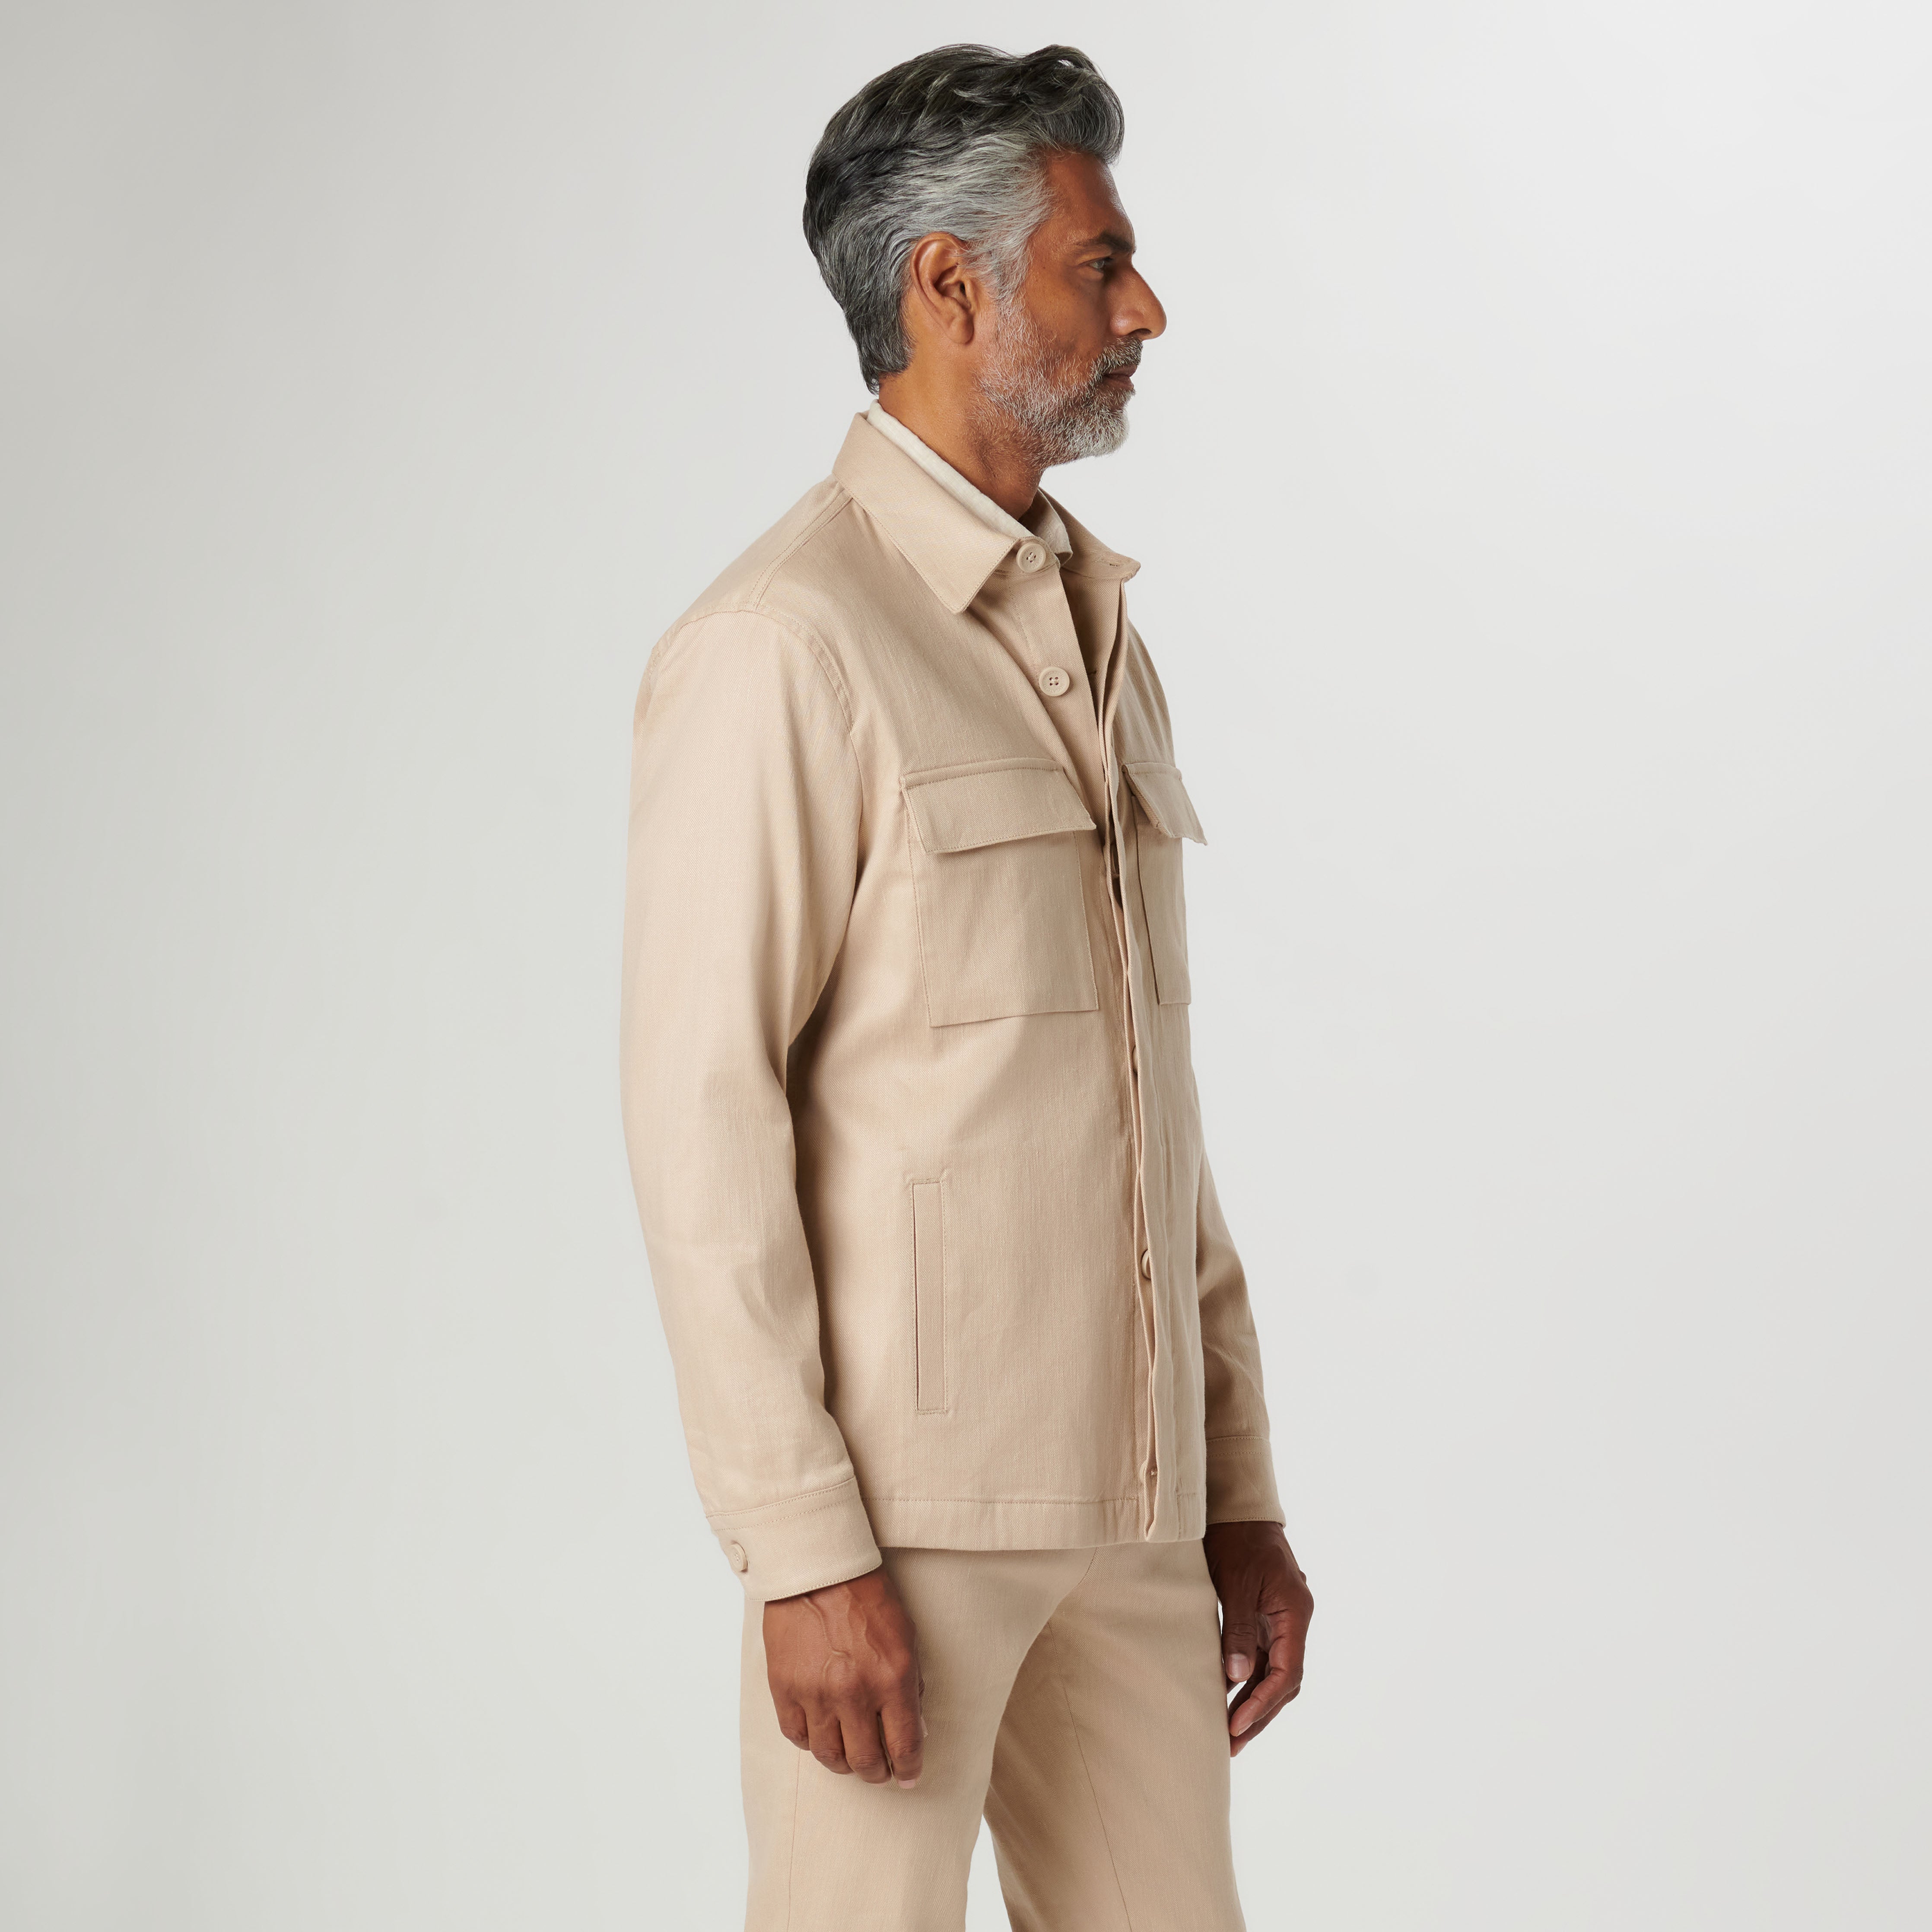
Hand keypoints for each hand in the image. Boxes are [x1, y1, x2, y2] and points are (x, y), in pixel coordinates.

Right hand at [763, 1564, 925, 1786]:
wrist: (818, 1571)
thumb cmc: (868, 1599)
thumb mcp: (906, 1637)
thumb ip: (912, 1686)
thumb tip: (915, 1730)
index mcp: (892, 1679)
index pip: (904, 1746)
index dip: (908, 1770)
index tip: (908, 1778)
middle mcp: (854, 1694)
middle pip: (865, 1762)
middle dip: (877, 1774)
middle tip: (880, 1771)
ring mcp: (816, 1694)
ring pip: (829, 1757)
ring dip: (843, 1763)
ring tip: (850, 1756)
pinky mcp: (785, 1689)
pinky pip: (798, 1737)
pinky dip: (811, 1742)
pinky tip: (821, 1733)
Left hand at [1203, 1521, 1312, 1756]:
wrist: (1240, 1510)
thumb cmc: (1238, 1540)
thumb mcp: (1236, 1583)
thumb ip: (1239, 1629)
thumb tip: (1235, 1677)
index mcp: (1295, 1613)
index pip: (1287, 1671)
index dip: (1262, 1701)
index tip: (1236, 1724)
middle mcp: (1294, 1622)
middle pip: (1284, 1680)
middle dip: (1259, 1713)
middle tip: (1231, 1743)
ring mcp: (1281, 1622)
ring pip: (1273, 1674)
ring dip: (1253, 1702)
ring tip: (1228, 1734)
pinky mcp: (1266, 1620)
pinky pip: (1261, 1659)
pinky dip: (1247, 1681)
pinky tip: (1228, 1700)